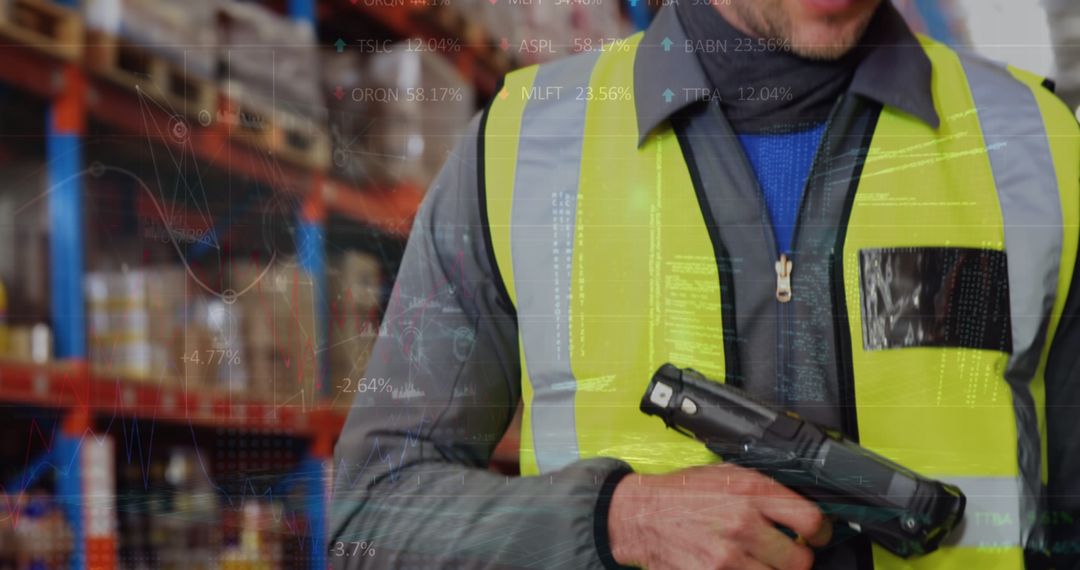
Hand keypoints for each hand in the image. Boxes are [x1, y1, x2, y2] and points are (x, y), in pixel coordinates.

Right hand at [608, 463, 830, 569]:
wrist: (639, 516)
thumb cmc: (682, 494)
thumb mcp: (725, 475)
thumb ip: (764, 490)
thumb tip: (799, 506)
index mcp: (750, 492)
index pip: (810, 520)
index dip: (821, 532)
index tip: (817, 535)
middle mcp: (742, 524)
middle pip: (800, 560)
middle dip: (796, 558)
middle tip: (786, 554)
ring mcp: (728, 557)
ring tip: (756, 561)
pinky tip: (736, 566)